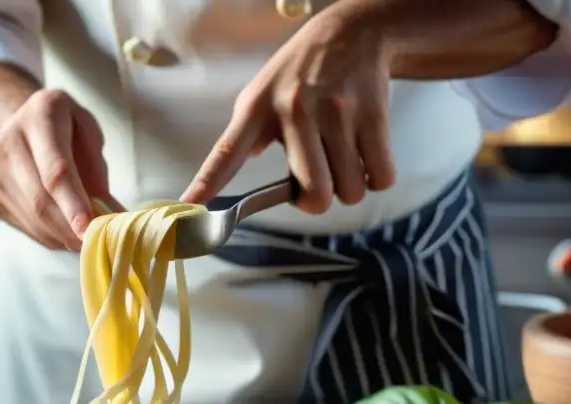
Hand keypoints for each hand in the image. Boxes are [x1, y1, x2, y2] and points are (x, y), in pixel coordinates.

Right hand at [0, 89, 115, 249]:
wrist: (18, 124)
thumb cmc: (65, 130)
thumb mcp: (89, 134)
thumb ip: (98, 171)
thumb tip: (110, 215)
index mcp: (41, 115)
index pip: (56, 170)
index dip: (73, 204)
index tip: (89, 229)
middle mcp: (8, 141)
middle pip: (41, 199)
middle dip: (70, 228)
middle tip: (95, 242)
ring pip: (33, 219)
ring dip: (62, 236)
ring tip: (82, 236)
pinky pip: (24, 226)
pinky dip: (49, 236)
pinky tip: (62, 228)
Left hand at [183, 8, 395, 212]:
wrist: (353, 32)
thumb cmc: (301, 73)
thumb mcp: (262, 94)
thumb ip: (245, 137)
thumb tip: (223, 178)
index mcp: (257, 109)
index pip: (226, 152)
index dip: (208, 182)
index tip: (190, 205)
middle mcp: (293, 110)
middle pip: (315, 194)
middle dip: (318, 200)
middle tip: (317, 180)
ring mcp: (336, 112)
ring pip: (350, 190)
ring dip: (349, 187)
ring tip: (342, 160)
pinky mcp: (372, 113)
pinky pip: (380, 175)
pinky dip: (377, 177)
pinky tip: (365, 157)